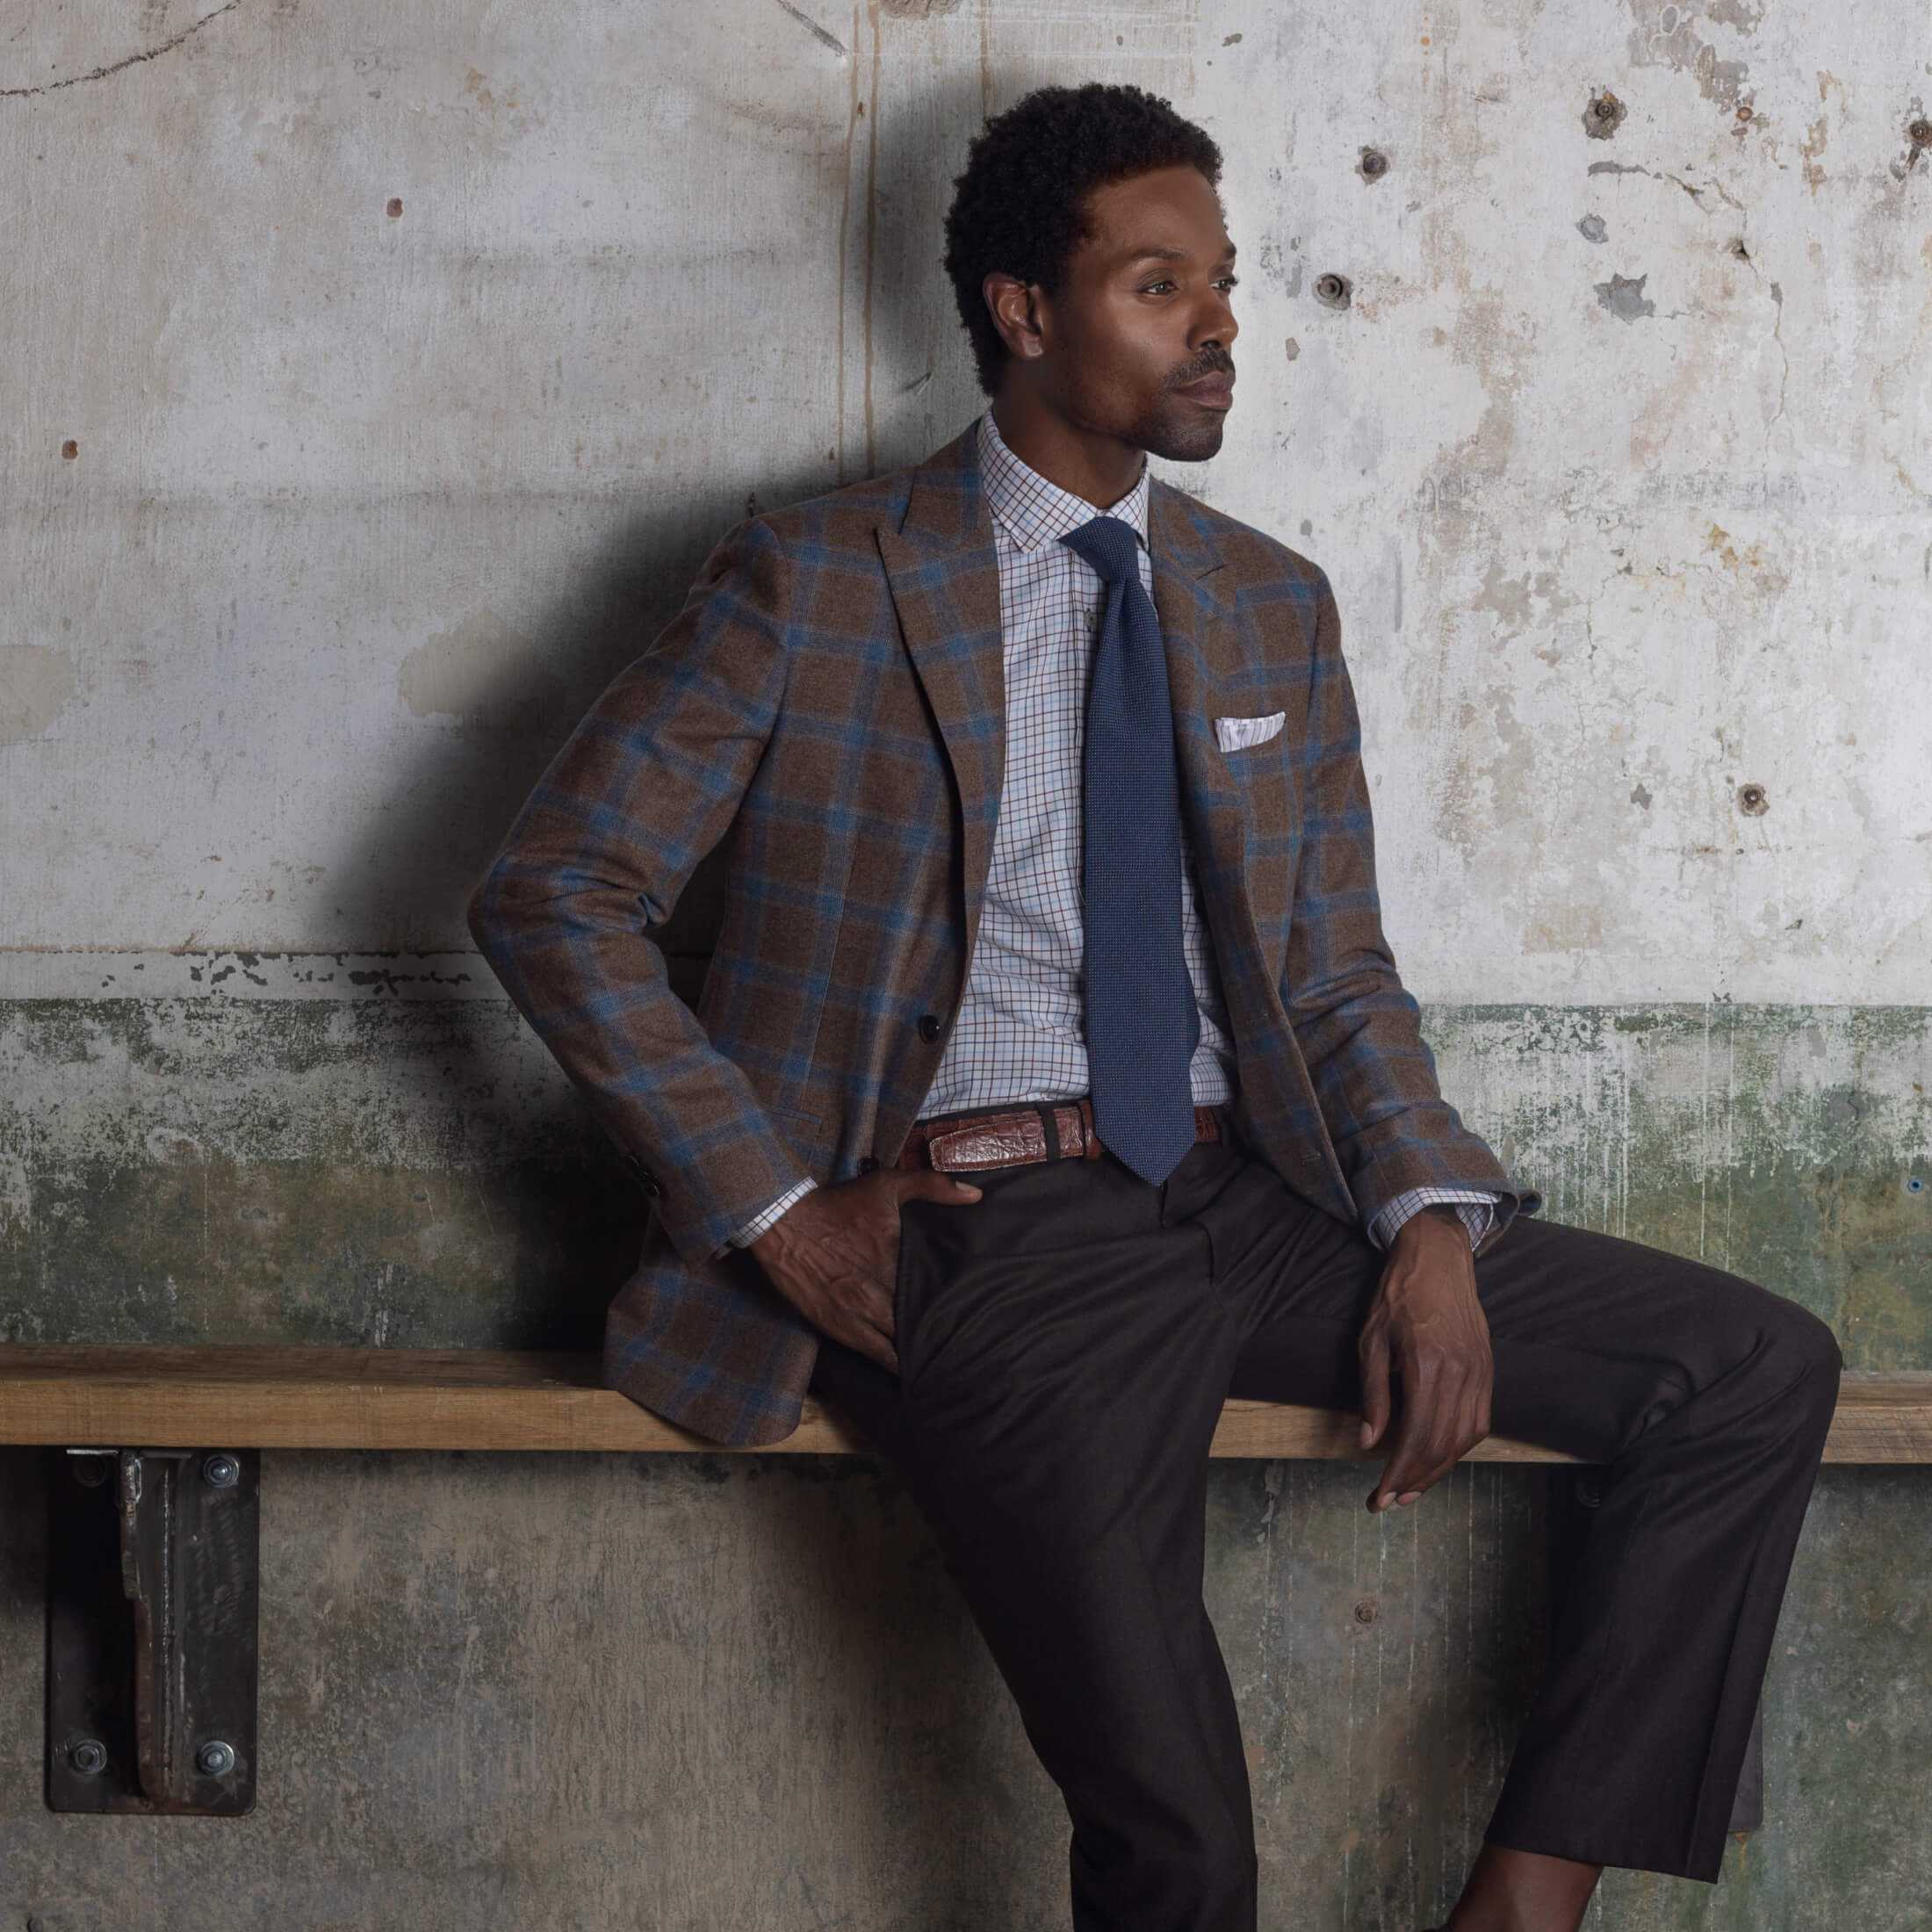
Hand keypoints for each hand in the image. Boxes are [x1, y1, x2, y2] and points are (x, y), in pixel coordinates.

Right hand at [746, 1167, 983, 1373]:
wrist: (785, 1223)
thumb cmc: (839, 1203)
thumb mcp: (888, 1184)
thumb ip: (933, 1187)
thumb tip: (975, 1195)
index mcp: (898, 1258)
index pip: (938, 1292)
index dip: (958, 1306)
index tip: (978, 1314)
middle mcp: (882, 1290)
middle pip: (922, 1324)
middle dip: (942, 1336)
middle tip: (968, 1347)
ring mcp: (860, 1314)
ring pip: (900, 1347)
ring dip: (920, 1355)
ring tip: (945, 1368)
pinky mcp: (839, 1327)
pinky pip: (874, 1355)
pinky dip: (893, 1365)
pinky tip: (910, 1376)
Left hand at [1356, 1205, 1492, 1512]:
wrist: (1439, 1258)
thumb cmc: (1397, 1295)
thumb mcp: (1371, 1340)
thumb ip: (1373, 1393)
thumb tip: (1368, 1441)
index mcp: (1428, 1366)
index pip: (1416, 1437)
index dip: (1397, 1473)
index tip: (1378, 1497)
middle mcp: (1461, 1375)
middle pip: (1443, 1446)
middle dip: (1415, 1481)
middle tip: (1389, 1501)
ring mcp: (1480, 1374)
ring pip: (1465, 1440)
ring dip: (1438, 1470)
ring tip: (1411, 1488)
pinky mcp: (1488, 1371)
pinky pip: (1479, 1422)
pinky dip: (1459, 1448)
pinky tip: (1439, 1457)